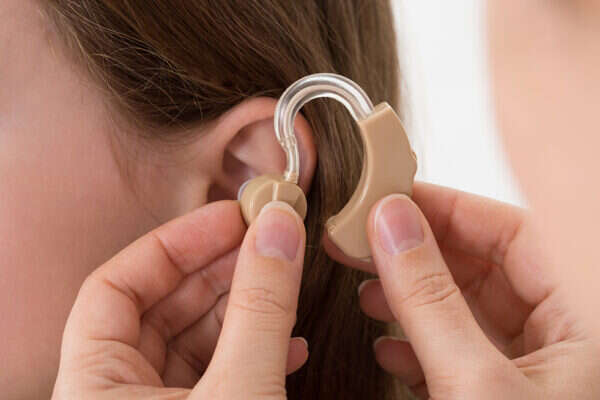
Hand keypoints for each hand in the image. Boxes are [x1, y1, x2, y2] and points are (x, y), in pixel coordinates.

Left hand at [52, 200, 306, 398]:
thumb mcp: (240, 391)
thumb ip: (260, 309)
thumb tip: (280, 228)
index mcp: (94, 388)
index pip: (114, 287)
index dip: (174, 244)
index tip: (229, 217)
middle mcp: (119, 398)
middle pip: (161, 307)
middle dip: (220, 269)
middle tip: (266, 238)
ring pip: (195, 341)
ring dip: (245, 308)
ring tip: (282, 279)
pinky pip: (219, 375)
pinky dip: (255, 352)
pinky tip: (290, 342)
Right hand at [325, 182, 599, 398]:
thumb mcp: (475, 384)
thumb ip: (428, 301)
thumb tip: (389, 225)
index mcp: (586, 319)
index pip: (514, 232)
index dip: (449, 208)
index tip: (390, 199)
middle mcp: (566, 338)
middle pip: (485, 266)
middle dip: (419, 251)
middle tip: (363, 238)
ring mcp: (533, 371)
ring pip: (467, 309)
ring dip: (412, 295)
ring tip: (364, 287)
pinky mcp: (504, 398)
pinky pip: (460, 350)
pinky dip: (419, 343)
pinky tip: (386, 346)